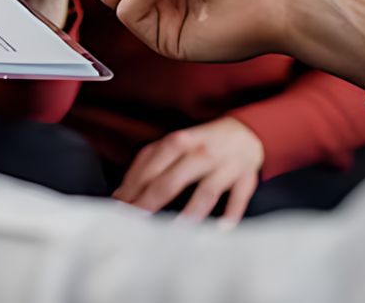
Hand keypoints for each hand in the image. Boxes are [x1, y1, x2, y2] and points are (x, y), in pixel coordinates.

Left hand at [113, 117, 262, 225]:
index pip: (150, 167)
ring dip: (191, 212)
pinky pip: (238, 197)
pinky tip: (220, 229)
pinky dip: (231, 214)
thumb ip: (148, 164)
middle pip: (172, 180)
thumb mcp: (174, 144)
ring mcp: (225, 166)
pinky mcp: (245, 178)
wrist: (245, 132)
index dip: (133, 189)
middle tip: (135, 223)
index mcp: (179, 142)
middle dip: (151, 202)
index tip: (119, 208)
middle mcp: (201, 152)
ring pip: (206, 191)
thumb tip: (122, 194)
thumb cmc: (201, 143)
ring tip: (175, 232)